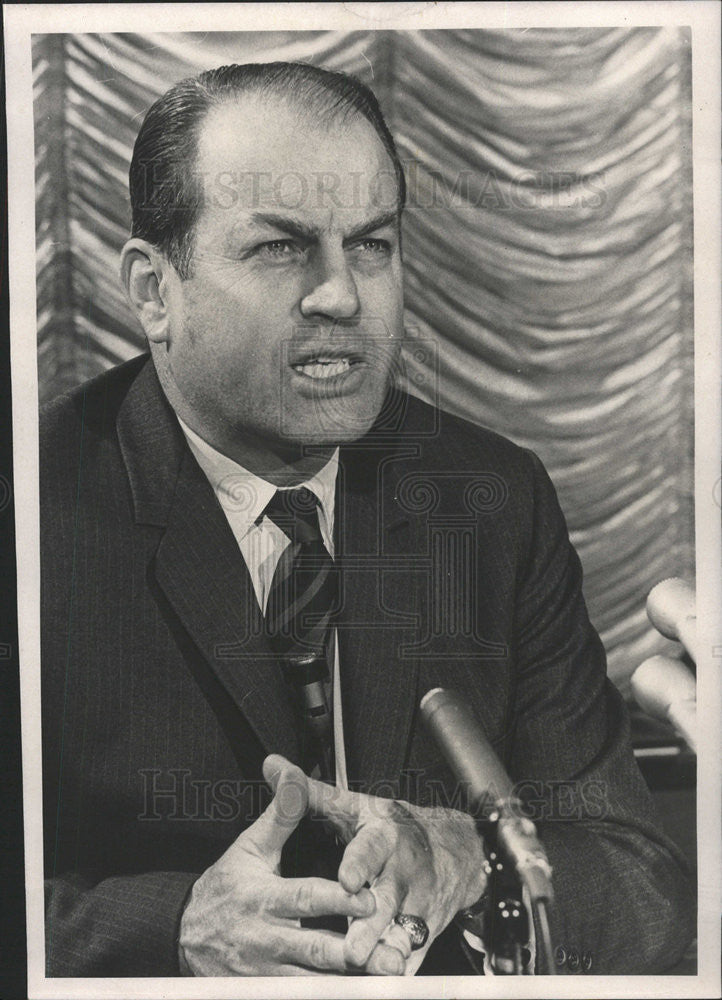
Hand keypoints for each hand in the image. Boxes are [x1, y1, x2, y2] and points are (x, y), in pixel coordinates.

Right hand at [178, 757, 404, 975]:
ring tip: (384, 976)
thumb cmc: (226, 887)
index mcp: (265, 899)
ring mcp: (266, 975)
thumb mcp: (251, 846)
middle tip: (388, 952)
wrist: (183, 934)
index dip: (339, 900)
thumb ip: (281, 812)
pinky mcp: (264, 995)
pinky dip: (328, 997)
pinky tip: (355, 993)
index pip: (307, 899)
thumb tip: (292, 769)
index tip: (369, 898)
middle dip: (353, 953)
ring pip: (314, 984)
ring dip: (348, 984)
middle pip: (317, 951)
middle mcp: (267, 940)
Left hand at [265, 755, 487, 974]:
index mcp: (385, 834)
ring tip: (368, 971)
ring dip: (386, 952)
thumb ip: (308, 793)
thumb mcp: (352, 805)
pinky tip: (382, 983)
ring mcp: (418, 903)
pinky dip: (400, 969)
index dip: (360, 863)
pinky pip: (413, 954)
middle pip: (389, 898)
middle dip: (372, 923)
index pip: (372, 848)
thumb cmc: (389, 827)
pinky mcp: (425, 930)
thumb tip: (272, 767)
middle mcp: (404, 870)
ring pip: (402, 931)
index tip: (347, 879)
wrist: (453, 849)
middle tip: (352, 948)